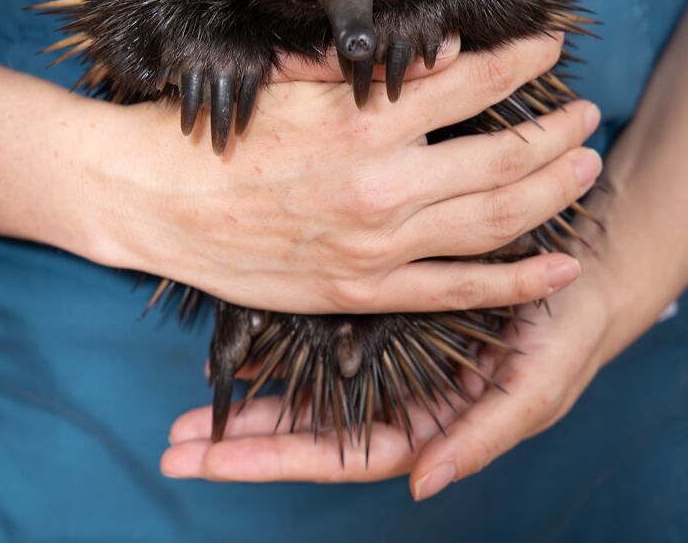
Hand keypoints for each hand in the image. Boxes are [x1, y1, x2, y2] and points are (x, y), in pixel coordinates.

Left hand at [159, 244, 610, 490]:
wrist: (578, 270)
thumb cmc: (564, 334)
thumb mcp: (534, 389)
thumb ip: (481, 438)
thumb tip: (422, 485)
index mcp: (429, 425)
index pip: (339, 454)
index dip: (275, 459)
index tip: (210, 462)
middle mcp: (398, 394)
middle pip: (310, 429)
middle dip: (242, 442)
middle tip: (176, 445)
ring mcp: (388, 354)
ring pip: (310, 385)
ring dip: (252, 398)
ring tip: (191, 412)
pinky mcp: (387, 311)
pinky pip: (328, 333)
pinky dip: (286, 344)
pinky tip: (245, 345)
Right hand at [160, 9, 687, 492]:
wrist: (155, 202)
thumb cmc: (217, 133)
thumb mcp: (286, 79)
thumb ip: (361, 65)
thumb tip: (438, 49)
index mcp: (361, 119)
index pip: (469, 81)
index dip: (523, 61)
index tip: (555, 48)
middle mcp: (381, 181)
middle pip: (500, 154)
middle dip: (556, 132)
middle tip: (588, 116)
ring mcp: (377, 243)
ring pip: (494, 220)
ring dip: (552, 193)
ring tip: (586, 170)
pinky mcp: (363, 291)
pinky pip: (457, 289)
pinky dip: (516, 282)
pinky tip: (560, 266)